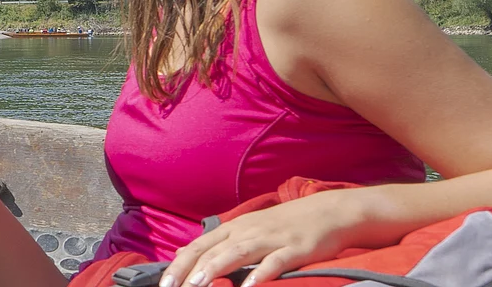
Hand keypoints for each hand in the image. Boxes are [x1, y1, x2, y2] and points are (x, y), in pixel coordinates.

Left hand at [160, 188, 388, 286]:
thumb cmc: (284, 224)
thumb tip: (181, 254)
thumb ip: (215, 243)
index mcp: (234, 229)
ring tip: (198, 285)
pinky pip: (276, 261)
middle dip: (189, 272)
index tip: (162, 285)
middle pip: (212, 251)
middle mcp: (247, 232)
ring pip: (238, 254)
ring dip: (216, 269)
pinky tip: (250, 286)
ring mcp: (271, 239)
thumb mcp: (245, 229)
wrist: (329, 211)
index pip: (198, 247)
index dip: (178, 266)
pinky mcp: (295, 248)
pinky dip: (262, 273)